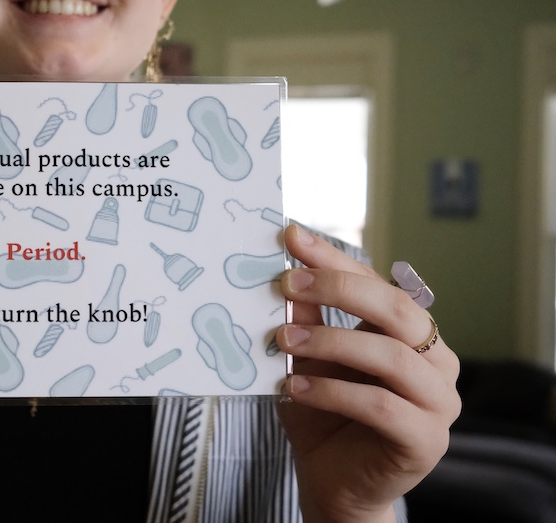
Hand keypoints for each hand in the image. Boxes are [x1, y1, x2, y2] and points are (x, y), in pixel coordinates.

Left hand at [276, 225, 460, 522]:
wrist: (332, 482)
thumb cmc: (322, 415)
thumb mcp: (306, 360)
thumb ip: (305, 321)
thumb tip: (284, 272)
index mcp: (412, 333)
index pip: (377, 282)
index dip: (334, 260)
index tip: (292, 237)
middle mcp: (435, 361)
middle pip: (396, 309)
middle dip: (337, 289)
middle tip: (286, 285)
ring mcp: (438, 402)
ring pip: (390, 356)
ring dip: (330, 342)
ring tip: (283, 342)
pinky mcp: (425, 440)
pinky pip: (381, 406)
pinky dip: (333, 392)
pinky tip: (294, 389)